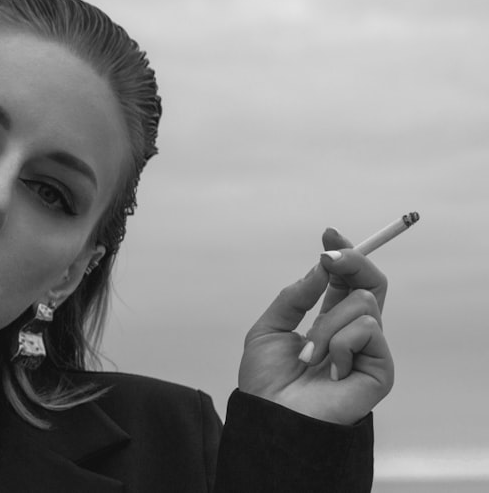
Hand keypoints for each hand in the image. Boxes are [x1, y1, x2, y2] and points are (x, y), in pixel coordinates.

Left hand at [238, 228, 393, 424]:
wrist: (271, 417)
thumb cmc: (267, 380)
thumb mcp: (270, 327)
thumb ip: (296, 295)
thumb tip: (321, 264)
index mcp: (330, 321)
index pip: (348, 280)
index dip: (344, 253)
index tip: (328, 232)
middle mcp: (354, 332)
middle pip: (372, 281)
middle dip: (354, 260)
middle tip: (330, 255)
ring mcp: (370, 350)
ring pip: (363, 303)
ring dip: (327, 323)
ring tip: (309, 355)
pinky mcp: (382, 368)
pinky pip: (368, 329)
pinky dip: (339, 343)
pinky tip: (329, 370)